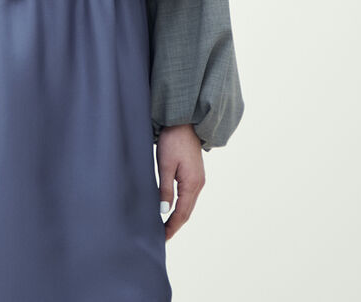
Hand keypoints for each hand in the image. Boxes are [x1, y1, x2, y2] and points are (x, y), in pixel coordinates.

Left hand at [156, 124, 204, 239]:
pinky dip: (181, 207)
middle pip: (187, 212)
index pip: (182, 213)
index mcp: (192, 184)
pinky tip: (172, 209)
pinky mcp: (194, 174)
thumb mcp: (165, 164)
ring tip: (165, 227)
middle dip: (175, 226)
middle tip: (162, 237)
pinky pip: (188, 197)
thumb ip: (165, 188)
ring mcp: (198, 180)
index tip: (162, 238)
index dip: (172, 227)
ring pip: (188, 205)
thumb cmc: (173, 140)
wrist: (184, 123)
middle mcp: (198, 185)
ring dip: (178, 217)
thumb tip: (164, 211)